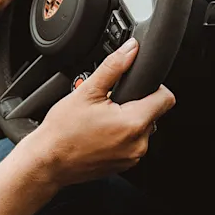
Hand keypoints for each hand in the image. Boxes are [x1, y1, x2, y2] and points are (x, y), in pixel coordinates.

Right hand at [18, 37, 175, 187]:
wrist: (48, 161)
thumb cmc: (63, 131)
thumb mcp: (87, 91)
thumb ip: (113, 66)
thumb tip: (130, 49)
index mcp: (133, 123)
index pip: (166, 98)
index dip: (154, 86)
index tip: (136, 85)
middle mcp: (138, 144)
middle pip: (152, 113)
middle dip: (135, 103)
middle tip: (109, 103)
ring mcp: (132, 157)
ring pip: (141, 129)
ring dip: (128, 120)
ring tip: (101, 120)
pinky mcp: (124, 165)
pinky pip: (132, 143)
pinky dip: (120, 136)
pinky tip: (100, 133)